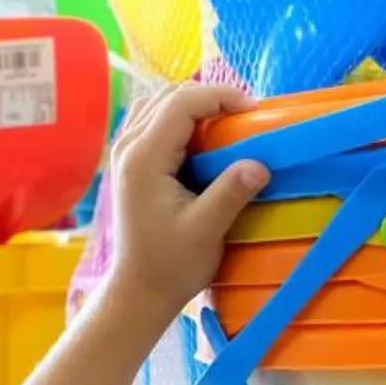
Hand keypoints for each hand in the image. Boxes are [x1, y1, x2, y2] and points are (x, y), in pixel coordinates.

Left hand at [98, 82, 271, 335]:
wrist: (139, 289)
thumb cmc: (171, 265)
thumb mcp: (205, 231)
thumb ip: (230, 194)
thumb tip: (260, 164)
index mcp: (144, 158)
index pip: (181, 102)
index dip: (220, 96)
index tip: (253, 111)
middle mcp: (128, 146)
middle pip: (169, 95)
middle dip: (210, 98)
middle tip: (245, 118)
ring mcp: (125, 152)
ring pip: (159, 104)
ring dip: (194, 106)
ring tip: (226, 125)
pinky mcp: (130, 161)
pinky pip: (154, 121)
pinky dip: (180, 119)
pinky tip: (201, 140)